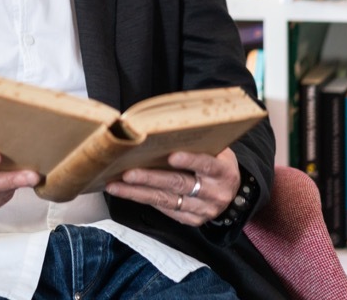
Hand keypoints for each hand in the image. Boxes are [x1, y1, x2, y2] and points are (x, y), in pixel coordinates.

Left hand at [104, 148, 240, 226]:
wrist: (230, 191)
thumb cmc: (216, 162)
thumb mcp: (216, 149)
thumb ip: (196, 142)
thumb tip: (164, 127)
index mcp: (223, 172)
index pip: (207, 165)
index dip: (190, 160)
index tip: (171, 156)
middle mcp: (215, 193)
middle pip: (179, 184)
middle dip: (150, 178)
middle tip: (127, 173)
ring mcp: (204, 209)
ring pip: (167, 200)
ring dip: (138, 193)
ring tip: (116, 186)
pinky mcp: (192, 220)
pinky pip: (166, 210)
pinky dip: (145, 200)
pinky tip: (128, 193)